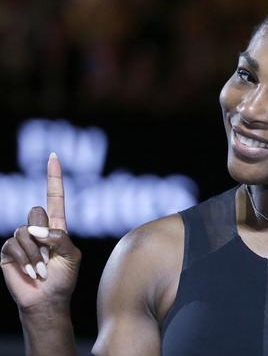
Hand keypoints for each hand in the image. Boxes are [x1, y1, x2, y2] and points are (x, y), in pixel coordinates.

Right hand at [1, 153, 80, 312]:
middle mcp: (38, 229)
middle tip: (50, 256)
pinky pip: (13, 245)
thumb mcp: (72, 255)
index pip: (54, 197)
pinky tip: (31, 273)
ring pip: (25, 231)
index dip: (54, 177)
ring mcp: (21, 239)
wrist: (47, 300)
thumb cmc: (63, 278)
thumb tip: (34, 229)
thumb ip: (60, 237)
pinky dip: (25, 260)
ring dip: (36, 254)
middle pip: (35, 211)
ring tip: (42, 270)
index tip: (53, 155)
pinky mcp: (8, 251)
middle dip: (44, 234)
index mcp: (57, 226)